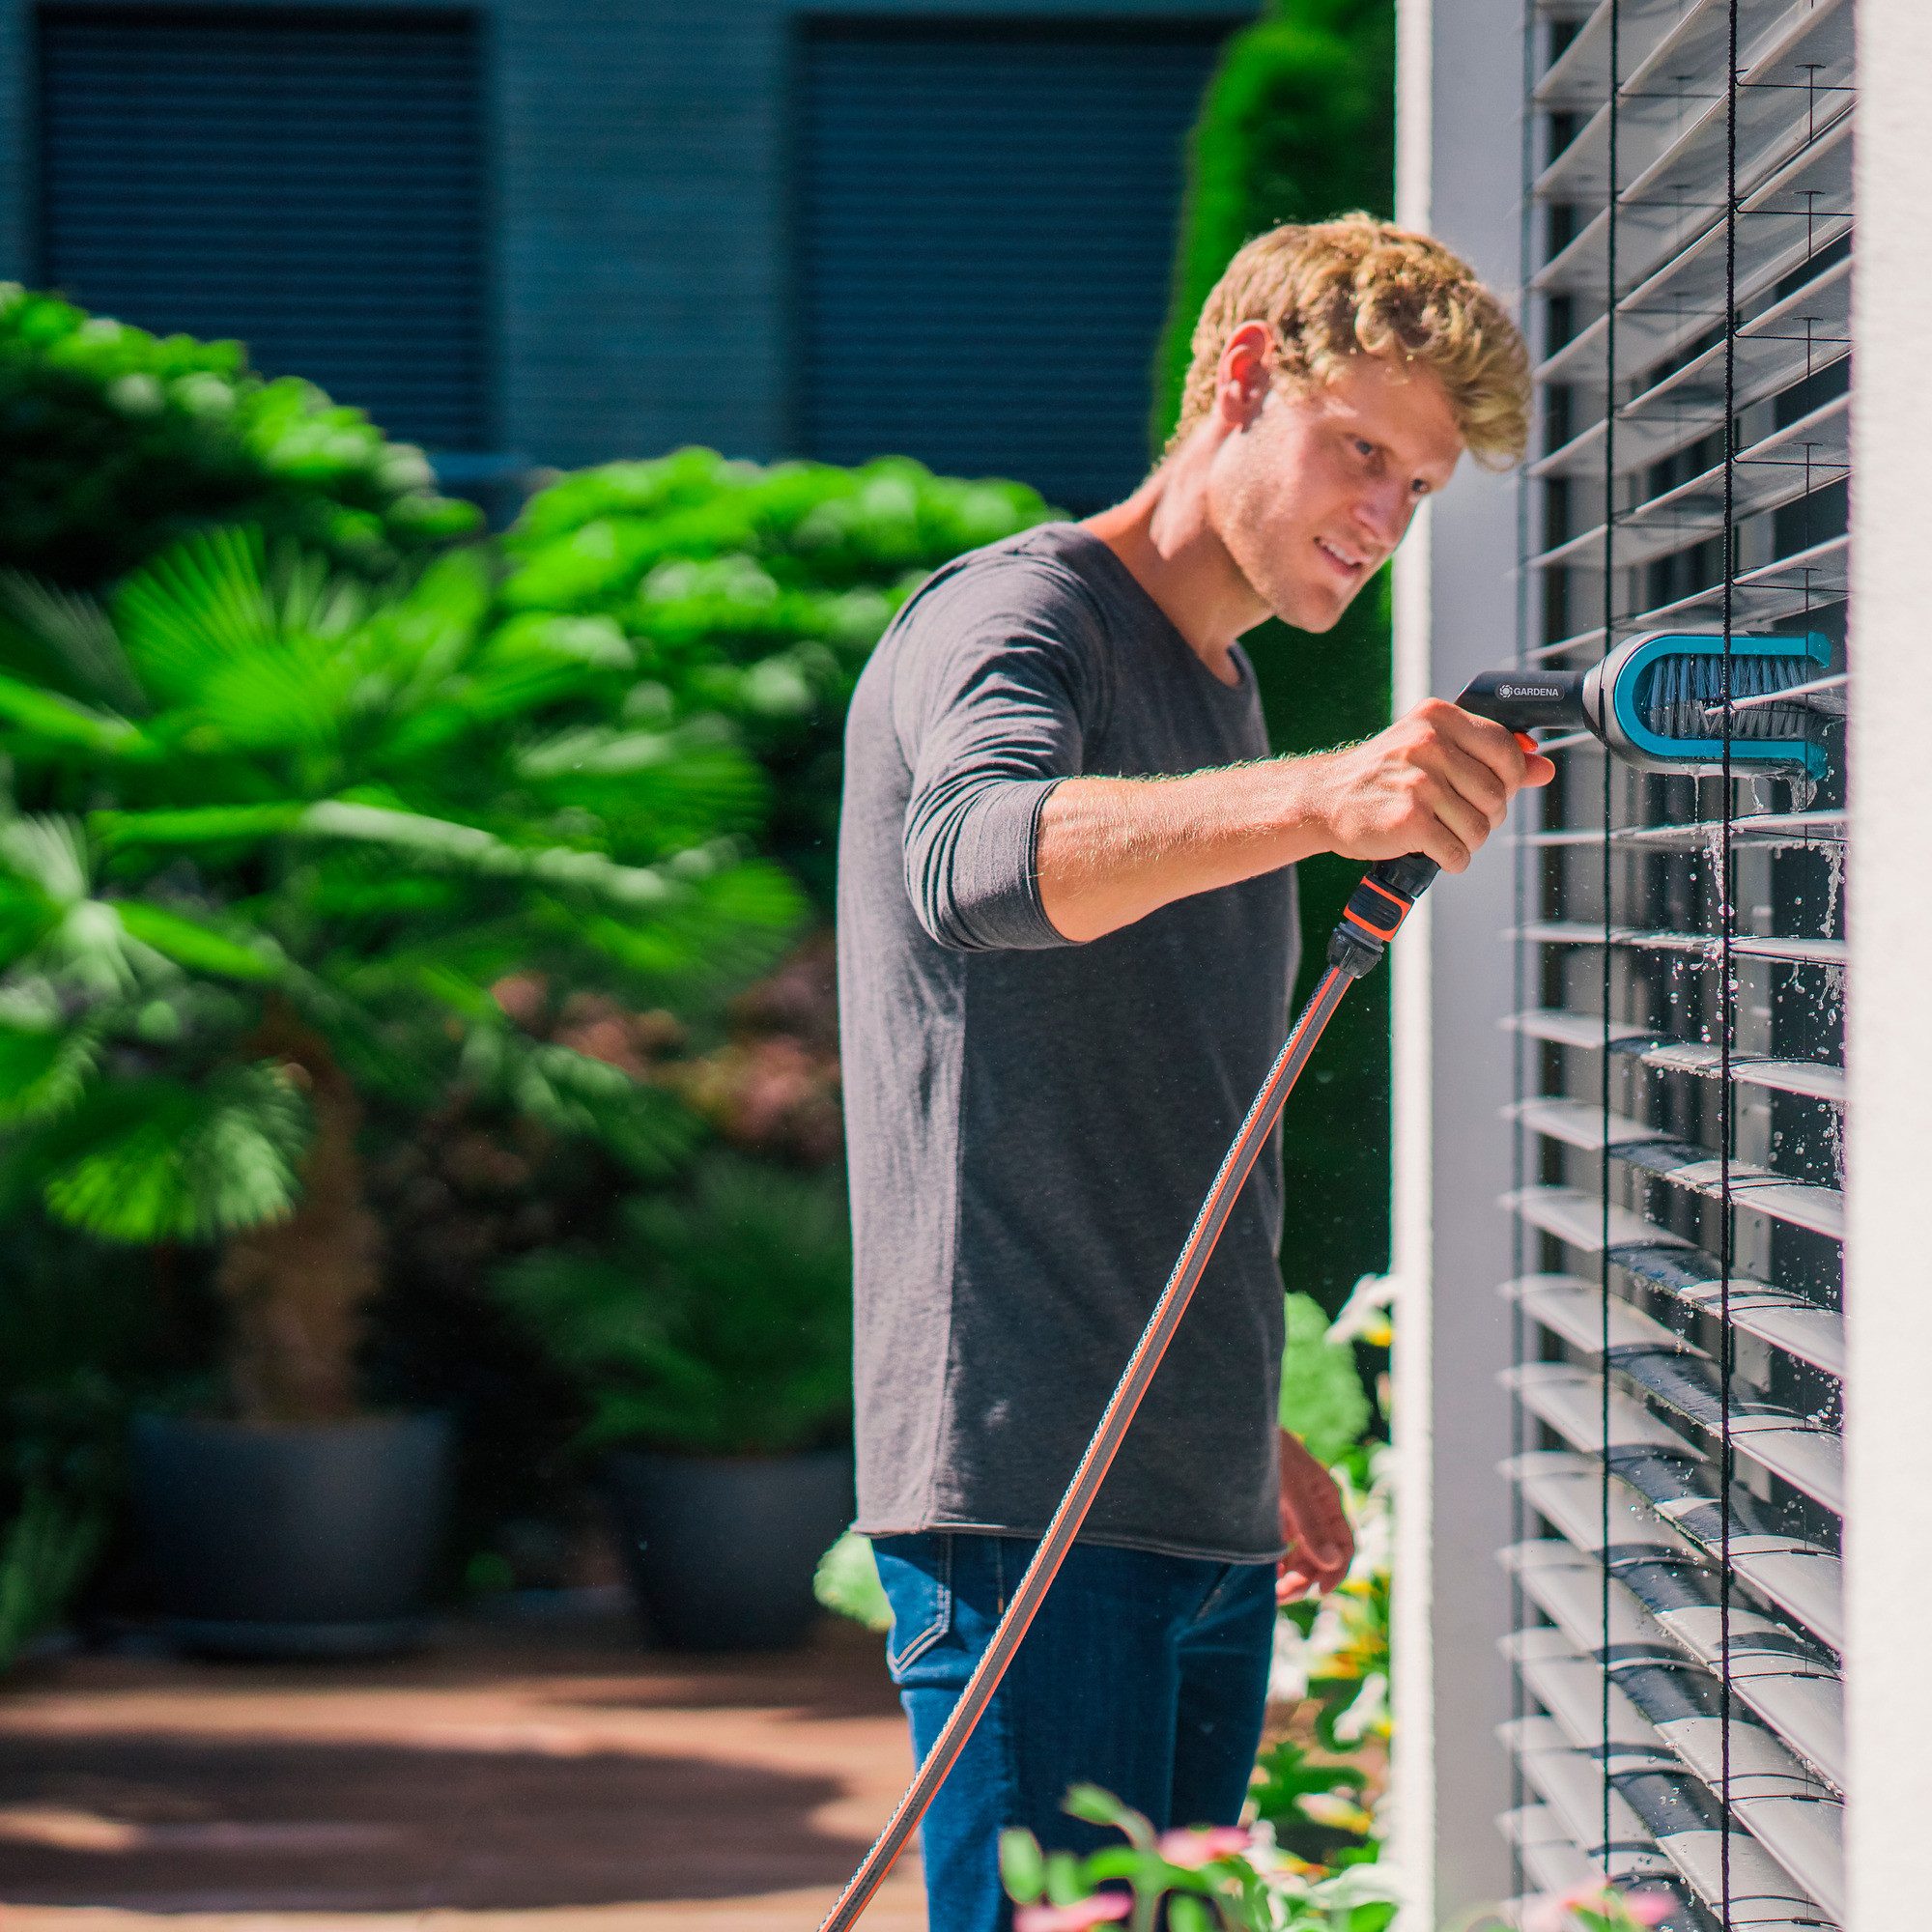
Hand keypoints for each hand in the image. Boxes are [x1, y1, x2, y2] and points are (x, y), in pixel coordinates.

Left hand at [1277, 1429, 1353, 1603]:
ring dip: (1289, 1576)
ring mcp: (1293, 1512)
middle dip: (1304, 1579)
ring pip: (1301, 1555)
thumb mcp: (1289, 1487)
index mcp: (1327, 1498)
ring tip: (1269, 1593)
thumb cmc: (1265, 1450)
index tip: (1320, 1592)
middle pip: (1321, 1556)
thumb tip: (1332, 1563)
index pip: (1344, 1544)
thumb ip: (1310, 1524)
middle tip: (1279, 1596)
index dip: (1337, 1571)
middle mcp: (1313, 1508)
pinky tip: (1263, 1576)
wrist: (1235, 1427)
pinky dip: (1276, 1564)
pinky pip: (1281, 1547)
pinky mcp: (1272, 1514)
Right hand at [1307, 698, 1555, 875]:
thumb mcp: (1433, 750)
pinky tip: (1433, 850)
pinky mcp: (1409, 820)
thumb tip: (1543, 767)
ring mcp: (1419, 783)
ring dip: (1467, 841)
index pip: (1505, 749)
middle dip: (1485, 815)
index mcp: (1438, 718)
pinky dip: (1451, 860)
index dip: (1508, 778)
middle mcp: (1428, 744)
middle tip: (1457, 816)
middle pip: (1496, 794)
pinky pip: (1457, 852)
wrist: (1324, 799)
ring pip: (1480, 827)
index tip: (1487, 790)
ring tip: (1442, 833)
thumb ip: (1489, 756)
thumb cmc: (1384, 775)